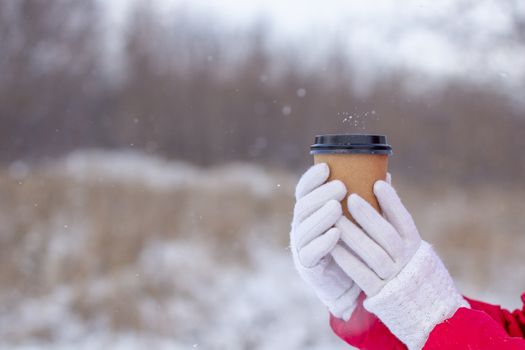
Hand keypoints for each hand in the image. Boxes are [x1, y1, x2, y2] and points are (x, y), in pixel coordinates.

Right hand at [290, 163, 360, 319]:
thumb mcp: (356, 220)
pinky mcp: (307, 265)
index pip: (304, 190)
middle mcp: (302, 225)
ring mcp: (302, 246)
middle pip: (303, 206)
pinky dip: (322, 242)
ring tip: (336, 207)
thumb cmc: (351, 244)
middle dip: (320, 194)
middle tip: (341, 187)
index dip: (311, 178)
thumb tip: (385, 176)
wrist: (344, 282)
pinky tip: (336, 233)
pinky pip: (310, 252)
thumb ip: (364, 200)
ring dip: (320, 216)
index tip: (326, 167)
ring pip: (304, 228)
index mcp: (310, 211)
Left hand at [331, 180, 421, 295]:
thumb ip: (392, 215)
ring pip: (372, 254)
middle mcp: (406, 261)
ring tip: (335, 218)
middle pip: (387, 235)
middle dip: (369, 215)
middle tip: (349, 197)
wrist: (420, 307)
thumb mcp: (407, 242)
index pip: (404, 220)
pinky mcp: (379, 293)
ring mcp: (393, 278)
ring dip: (353, 235)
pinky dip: (347, 259)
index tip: (378, 183)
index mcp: (414, 246)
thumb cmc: (405, 264)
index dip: (393, 202)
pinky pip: (361, 275)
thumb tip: (381, 176)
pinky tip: (333, 246)